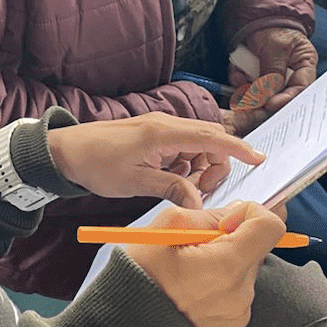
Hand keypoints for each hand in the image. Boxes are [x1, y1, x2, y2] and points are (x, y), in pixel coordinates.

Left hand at [47, 112, 264, 207]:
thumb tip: (200, 201)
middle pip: (209, 141)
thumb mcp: (137, 183)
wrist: (68, 151)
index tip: (259, 160)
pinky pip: (182, 148)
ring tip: (180, 186)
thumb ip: (172, 188)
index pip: (210, 137)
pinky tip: (169, 178)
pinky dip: (185, 165)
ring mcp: (160, 128)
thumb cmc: (98, 165)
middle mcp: (165, 124)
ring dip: (198, 167)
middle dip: (215, 166)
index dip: (238, 148)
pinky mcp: (154, 135)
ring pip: (197, 146)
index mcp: (163, 132)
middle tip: (200, 190)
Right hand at [126, 201, 285, 326]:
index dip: (252, 212)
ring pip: (249, 262)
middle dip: (235, 234)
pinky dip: (226, 273)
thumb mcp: (168, 225)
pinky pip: (241, 283)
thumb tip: (235, 213)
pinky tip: (198, 276)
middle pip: (259, 245)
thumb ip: (209, 215)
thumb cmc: (142, 271)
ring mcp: (239, 308)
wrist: (129, 318)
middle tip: (200, 239)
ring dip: (229, 253)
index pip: (270, 226)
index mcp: (226, 267)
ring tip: (194, 260)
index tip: (226, 218)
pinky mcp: (235, 318)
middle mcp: (240, 291)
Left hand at [226, 28, 317, 121]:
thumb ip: (273, 71)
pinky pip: (246, 83)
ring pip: (261, 92)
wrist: (256, 16)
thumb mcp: (276, 48)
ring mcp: (272, 76)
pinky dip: (239, 80)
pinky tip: (236, 75)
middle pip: (280, 95)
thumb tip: (268, 95)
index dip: (287, 99)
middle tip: (252, 102)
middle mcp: (290, 74)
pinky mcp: (255, 75)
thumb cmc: (274, 27)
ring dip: (248, 89)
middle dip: (264, 98)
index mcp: (304, 65)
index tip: (271, 104)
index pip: (301, 88)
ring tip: (240, 82)